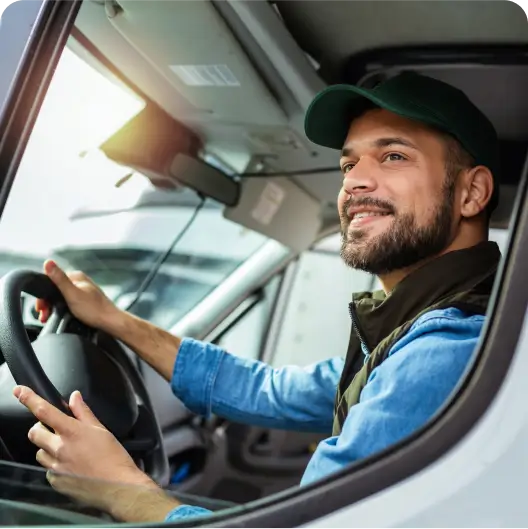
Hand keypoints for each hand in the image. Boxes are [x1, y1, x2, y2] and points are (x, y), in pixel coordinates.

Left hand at [14, 386, 155, 513]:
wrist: (116, 486)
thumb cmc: (113, 457)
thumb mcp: (101, 429)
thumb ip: (83, 412)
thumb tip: (75, 398)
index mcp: (71, 432)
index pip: (44, 411)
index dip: (29, 399)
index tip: (19, 391)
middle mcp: (59, 448)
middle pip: (34, 433)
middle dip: (41, 428)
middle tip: (54, 429)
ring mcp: (55, 466)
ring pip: (39, 452)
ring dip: (48, 447)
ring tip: (68, 450)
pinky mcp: (55, 481)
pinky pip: (48, 469)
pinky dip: (55, 464)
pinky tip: (72, 465)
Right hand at [36, 260, 121, 332]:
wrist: (110, 322)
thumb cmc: (94, 310)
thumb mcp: (72, 294)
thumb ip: (59, 279)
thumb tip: (48, 262)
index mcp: (76, 277)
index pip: (51, 280)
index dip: (43, 294)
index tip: (41, 307)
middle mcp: (80, 282)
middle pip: (56, 290)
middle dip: (47, 303)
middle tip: (45, 315)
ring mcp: (83, 291)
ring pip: (61, 297)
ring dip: (53, 307)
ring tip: (50, 317)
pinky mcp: (85, 301)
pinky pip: (68, 303)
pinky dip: (62, 310)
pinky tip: (61, 316)